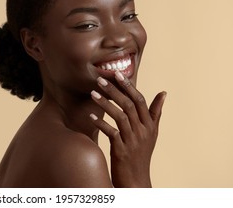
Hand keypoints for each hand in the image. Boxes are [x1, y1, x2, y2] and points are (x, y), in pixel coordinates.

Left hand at [89, 70, 166, 187]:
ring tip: (92, 93)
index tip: (117, 74)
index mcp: (150, 125)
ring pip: (120, 117)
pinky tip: (91, 117)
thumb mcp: (152, 133)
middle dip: (114, 91)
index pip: (140, 100)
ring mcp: (133, 141)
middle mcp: (143, 131)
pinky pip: (111, 133)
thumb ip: (155, 112)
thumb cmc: (141, 153)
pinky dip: (101, 124)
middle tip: (100, 80)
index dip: (129, 86)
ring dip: (105, 104)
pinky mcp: (122, 151)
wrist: (137, 180)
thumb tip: (163, 92)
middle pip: (129, 105)